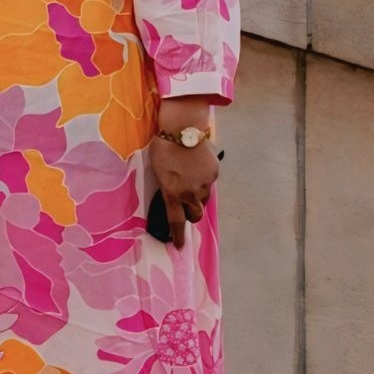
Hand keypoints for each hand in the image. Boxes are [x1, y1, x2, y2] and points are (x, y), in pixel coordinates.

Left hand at [148, 97, 222, 248]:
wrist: (182, 127)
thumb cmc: (164, 147)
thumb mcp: (159, 170)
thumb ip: (167, 186)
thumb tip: (172, 195)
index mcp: (172, 193)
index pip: (176, 221)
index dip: (177, 236)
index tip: (179, 246)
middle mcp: (189, 192)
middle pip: (195, 215)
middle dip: (192, 215)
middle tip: (187, 207)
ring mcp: (204, 183)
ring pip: (204, 198)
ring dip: (198, 195)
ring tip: (191, 179)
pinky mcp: (213, 173)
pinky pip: (209, 182)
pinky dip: (204, 179)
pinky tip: (197, 166)